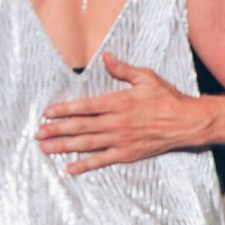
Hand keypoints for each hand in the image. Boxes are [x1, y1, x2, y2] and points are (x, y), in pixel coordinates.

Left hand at [37, 52, 211, 174]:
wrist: (187, 122)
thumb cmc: (166, 98)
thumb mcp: (145, 77)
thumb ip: (123, 69)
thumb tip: (106, 57)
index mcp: (119, 102)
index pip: (85, 106)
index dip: (64, 109)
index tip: (48, 112)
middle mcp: (116, 122)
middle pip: (81, 126)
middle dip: (57, 130)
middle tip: (38, 133)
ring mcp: (121, 139)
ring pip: (87, 144)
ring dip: (64, 146)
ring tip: (46, 148)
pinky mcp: (127, 153)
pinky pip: (102, 160)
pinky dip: (85, 165)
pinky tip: (70, 168)